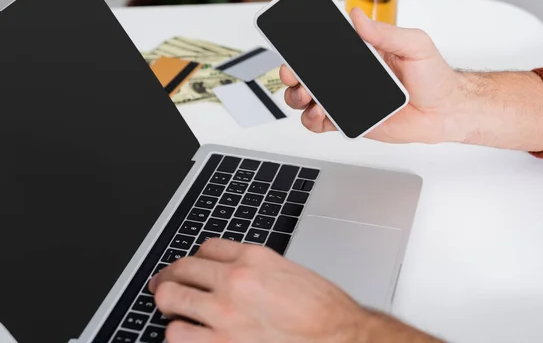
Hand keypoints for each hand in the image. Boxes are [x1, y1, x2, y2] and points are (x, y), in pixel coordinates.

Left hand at [148, 239, 367, 342]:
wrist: (339, 338)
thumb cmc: (323, 311)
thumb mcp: (289, 272)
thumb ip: (256, 269)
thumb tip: (232, 273)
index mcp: (254, 257)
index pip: (207, 247)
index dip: (197, 256)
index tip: (193, 265)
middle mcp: (235, 279)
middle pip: (182, 268)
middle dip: (171, 276)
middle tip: (165, 283)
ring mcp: (224, 312)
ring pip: (172, 299)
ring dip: (169, 303)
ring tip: (172, 308)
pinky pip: (177, 335)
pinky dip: (178, 333)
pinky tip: (186, 333)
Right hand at [281, 7, 462, 143]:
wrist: (445, 112)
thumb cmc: (434, 78)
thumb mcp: (414, 45)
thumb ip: (386, 33)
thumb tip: (359, 17)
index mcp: (360, 53)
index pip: (324, 48)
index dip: (303, 48)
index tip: (294, 48)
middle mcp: (349, 75)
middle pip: (308, 74)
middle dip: (293, 75)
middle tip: (296, 76)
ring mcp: (347, 99)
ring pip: (308, 99)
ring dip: (299, 98)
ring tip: (308, 98)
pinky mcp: (350, 121)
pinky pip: (322, 122)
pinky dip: (312, 121)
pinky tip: (319, 116)